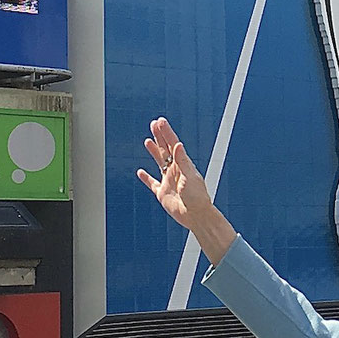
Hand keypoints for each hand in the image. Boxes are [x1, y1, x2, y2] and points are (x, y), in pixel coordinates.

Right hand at [137, 117, 235, 264]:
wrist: (196, 216)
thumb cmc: (197, 197)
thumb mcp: (189, 176)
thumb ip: (182, 161)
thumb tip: (178, 144)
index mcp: (183, 164)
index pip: (173, 144)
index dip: (166, 132)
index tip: (160, 122)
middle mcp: (175, 170)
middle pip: (165, 150)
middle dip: (160, 136)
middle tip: (154, 124)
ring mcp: (168, 181)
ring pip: (159, 162)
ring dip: (153, 151)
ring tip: (148, 141)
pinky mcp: (162, 193)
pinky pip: (152, 183)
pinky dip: (145, 178)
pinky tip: (140, 172)